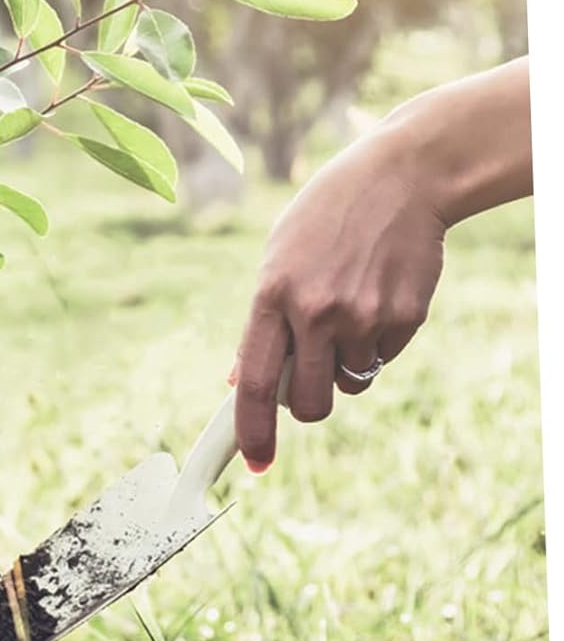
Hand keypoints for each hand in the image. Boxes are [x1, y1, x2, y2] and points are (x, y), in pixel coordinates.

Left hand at [232, 123, 444, 471]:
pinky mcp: (403, 317)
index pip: (253, 383)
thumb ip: (260, 323)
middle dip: (304, 407)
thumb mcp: (278, 258)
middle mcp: (315, 312)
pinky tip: (376, 297)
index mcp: (272, 296)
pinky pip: (382, 360)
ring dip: (342, 369)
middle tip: (308, 381)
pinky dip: (376, 345)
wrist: (401, 178)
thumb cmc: (327, 219)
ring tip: (347, 314)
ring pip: (347, 385)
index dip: (251, 431)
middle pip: (305, 404)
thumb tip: (237, 380)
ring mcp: (363, 316)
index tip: (252, 462)